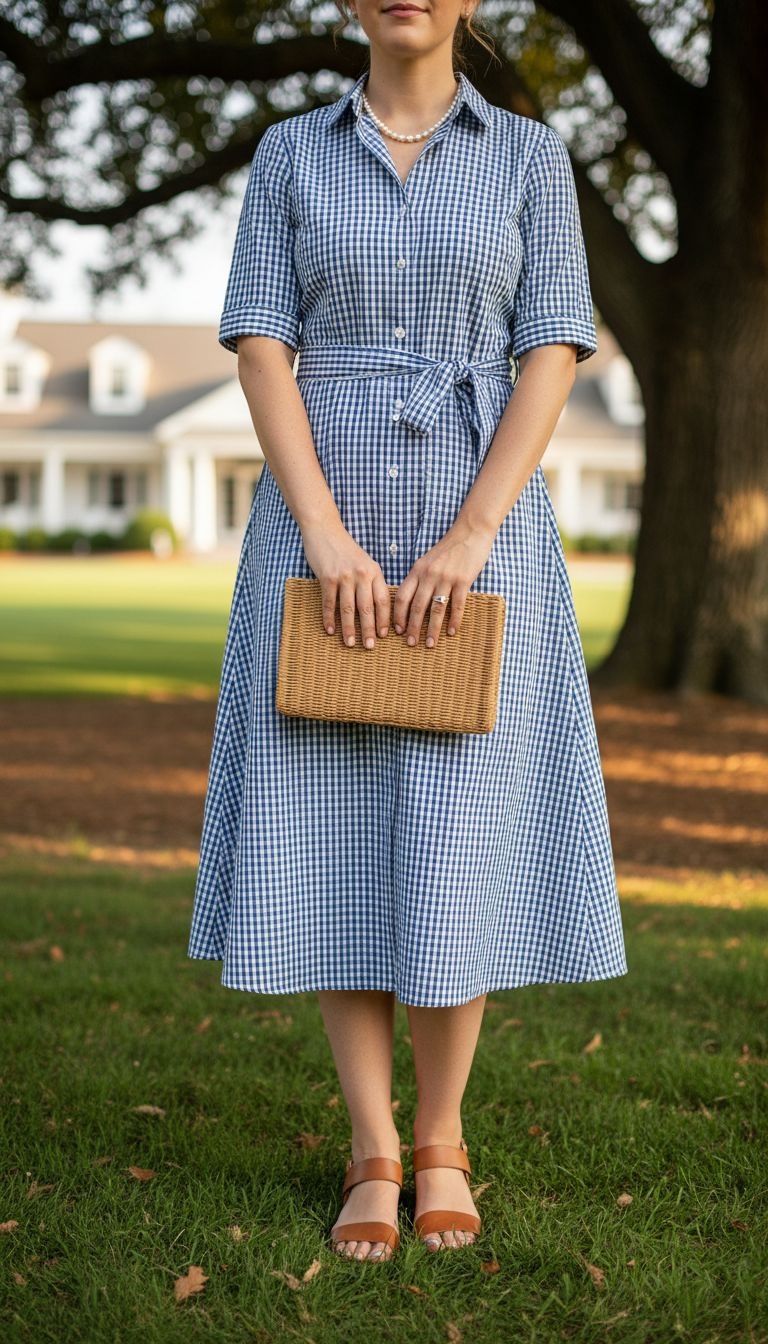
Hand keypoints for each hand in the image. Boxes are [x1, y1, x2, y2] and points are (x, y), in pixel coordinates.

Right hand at [301, 522, 390, 647]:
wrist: (325, 530)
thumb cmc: (346, 550)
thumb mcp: (365, 563)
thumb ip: (371, 582)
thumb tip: (376, 609)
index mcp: (374, 571)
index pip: (383, 600)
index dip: (384, 619)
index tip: (384, 635)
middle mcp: (362, 574)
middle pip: (367, 608)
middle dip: (369, 629)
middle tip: (369, 646)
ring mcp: (344, 576)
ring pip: (348, 608)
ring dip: (349, 629)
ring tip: (350, 643)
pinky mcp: (327, 578)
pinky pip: (330, 603)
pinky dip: (329, 618)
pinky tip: (330, 630)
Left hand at [393, 518, 497, 649]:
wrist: (470, 532)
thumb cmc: (448, 549)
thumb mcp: (427, 561)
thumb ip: (419, 578)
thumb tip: (410, 601)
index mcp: (417, 570)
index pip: (402, 596)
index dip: (398, 616)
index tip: (398, 630)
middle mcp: (429, 575)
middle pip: (417, 606)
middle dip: (413, 628)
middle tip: (411, 644)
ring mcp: (446, 577)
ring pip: (436, 609)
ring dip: (432, 629)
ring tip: (430, 643)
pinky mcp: (463, 580)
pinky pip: (457, 605)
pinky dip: (454, 620)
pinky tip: (452, 632)